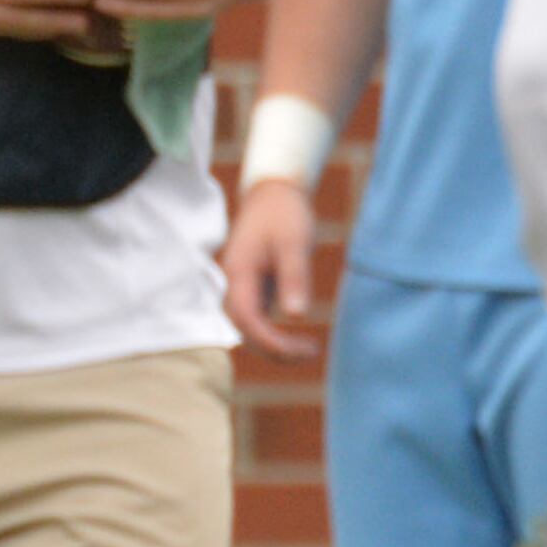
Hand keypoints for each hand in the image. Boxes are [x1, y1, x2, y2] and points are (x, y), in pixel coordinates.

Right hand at [219, 176, 320, 359]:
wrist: (272, 194)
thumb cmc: (283, 215)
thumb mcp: (294, 243)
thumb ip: (294, 278)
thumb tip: (298, 314)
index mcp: (239, 274)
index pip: (248, 320)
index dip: (271, 341)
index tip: (302, 349)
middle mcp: (234, 285)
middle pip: (244, 331)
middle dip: (275, 349)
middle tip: (312, 352)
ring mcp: (241, 287)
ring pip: (249, 328)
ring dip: (274, 345)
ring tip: (309, 349)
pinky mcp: (251, 288)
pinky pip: (256, 320)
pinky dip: (274, 334)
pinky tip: (298, 338)